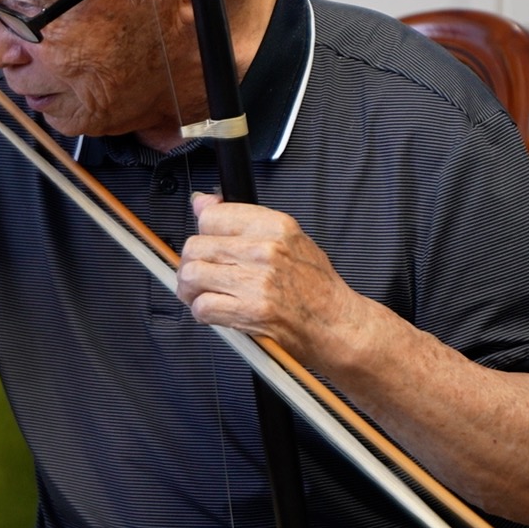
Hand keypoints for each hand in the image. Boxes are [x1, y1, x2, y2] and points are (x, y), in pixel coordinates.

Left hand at [177, 192, 364, 353]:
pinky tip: (217, 312)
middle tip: (201, 275)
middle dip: (191, 264)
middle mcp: (264, 250)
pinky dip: (202, 312)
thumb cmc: (316, 287)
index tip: (207, 242)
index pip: (211, 216)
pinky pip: (202, 307)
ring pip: (192, 275)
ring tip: (205, 294)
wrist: (338, 324)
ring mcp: (256, 281)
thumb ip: (242, 220)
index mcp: (275, 227)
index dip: (203, 232)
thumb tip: (203, 202)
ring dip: (191, 289)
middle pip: (195, 247)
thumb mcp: (289, 239)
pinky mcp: (251, 311)